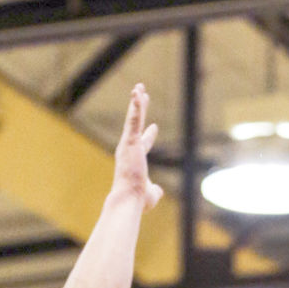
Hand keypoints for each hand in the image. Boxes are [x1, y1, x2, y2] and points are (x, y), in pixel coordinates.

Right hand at [112, 83, 162, 212]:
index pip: (143, 144)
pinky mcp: (130, 141)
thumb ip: (155, 191)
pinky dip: (135, 106)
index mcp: (135, 160)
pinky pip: (134, 119)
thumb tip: (159, 191)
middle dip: (140, 109)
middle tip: (142, 94)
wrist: (128, 199)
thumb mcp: (150, 195)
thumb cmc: (136, 201)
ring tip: (139, 86)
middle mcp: (129, 150)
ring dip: (136, 102)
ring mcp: (128, 144)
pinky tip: (137, 93)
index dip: (149, 136)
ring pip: (133, 118)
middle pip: (136, 124)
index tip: (155, 127)